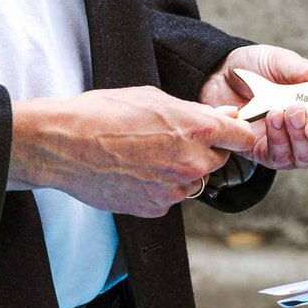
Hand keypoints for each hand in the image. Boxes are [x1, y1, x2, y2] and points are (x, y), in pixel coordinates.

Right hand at [10, 86, 266, 217]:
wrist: (64, 145)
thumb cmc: (103, 113)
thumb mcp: (153, 97)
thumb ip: (194, 110)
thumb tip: (224, 115)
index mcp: (196, 128)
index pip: (242, 136)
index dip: (237, 133)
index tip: (233, 132)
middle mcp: (192, 162)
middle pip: (217, 160)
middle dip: (203, 150)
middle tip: (172, 138)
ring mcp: (174, 190)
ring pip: (192, 180)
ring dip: (180, 170)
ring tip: (145, 154)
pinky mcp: (155, 209)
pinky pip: (169, 197)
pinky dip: (159, 187)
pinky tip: (134, 171)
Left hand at [199, 43, 307, 170]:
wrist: (219, 73)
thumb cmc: (256, 68)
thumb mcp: (279, 62)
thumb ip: (301, 69)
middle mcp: (306, 133)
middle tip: (306, 117)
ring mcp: (286, 146)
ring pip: (302, 157)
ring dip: (295, 137)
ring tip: (282, 111)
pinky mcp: (263, 153)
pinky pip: (277, 156)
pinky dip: (277, 139)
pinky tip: (271, 118)